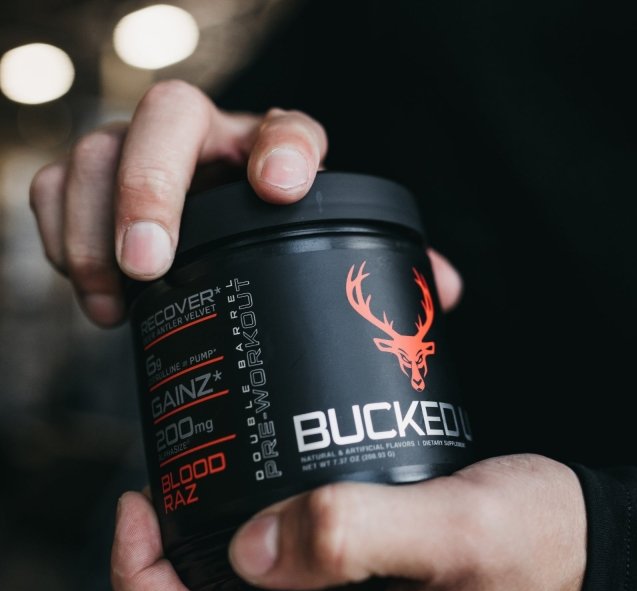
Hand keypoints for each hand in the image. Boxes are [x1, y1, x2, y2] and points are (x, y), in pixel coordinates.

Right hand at [28, 79, 461, 326]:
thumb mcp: (332, 252)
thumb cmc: (283, 244)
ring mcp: (147, 156)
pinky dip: (61, 231)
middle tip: (151, 262)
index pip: (289, 130)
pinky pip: (59, 185)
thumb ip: (387, 267)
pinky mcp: (98, 184)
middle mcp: (211, 142)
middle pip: (168, 116)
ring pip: (99, 147)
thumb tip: (445, 290)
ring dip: (93, 221)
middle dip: (152, 186)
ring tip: (115, 297)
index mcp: (278, 153)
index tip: (281, 188)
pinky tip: (94, 291)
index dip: (284, 149)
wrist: (225, 245)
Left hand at [111, 454, 586, 590]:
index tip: (139, 510)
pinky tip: (260, 534)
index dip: (146, 585)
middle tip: (159, 513)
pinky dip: (248, 589)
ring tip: (196, 517)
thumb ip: (348, 533)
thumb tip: (250, 547)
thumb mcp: (454, 528)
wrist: (604, 572)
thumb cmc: (546, 550)